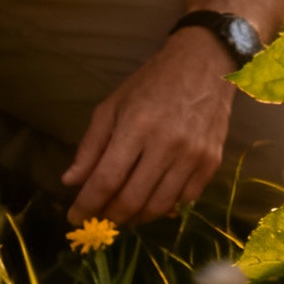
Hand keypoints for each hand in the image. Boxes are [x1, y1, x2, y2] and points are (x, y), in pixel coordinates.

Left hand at [63, 29, 236, 225]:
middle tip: (98, 219)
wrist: (205, 64)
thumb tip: (71, 181)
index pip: (106, 180)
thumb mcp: (113, 105)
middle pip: (132, 200)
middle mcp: (167, 144)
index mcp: (137, 126)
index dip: (87, 205)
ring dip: (135, 218)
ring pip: (159, 206)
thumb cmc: (153, 82)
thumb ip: (91, 145)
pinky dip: (165, 207)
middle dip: (109, 217)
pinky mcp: (212, 162)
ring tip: (122, 214)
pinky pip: (186, 200)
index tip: (74, 218)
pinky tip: (152, 200)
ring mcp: (193, 155)